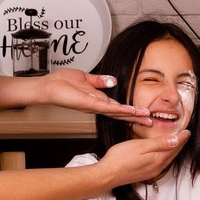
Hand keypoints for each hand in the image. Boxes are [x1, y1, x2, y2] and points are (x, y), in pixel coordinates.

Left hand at [35, 67, 152, 124]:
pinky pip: (108, 107)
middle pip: (121, 113)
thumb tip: (113, 80)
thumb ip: (100, 80)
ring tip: (146, 117)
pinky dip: (120, 109)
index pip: (118, 107)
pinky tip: (130, 111)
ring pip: (117, 112)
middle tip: (151, 121)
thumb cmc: (62, 83)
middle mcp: (98, 105)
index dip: (131, 111)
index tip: (144, 113)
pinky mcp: (90, 104)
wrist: (48, 87)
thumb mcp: (85, 78)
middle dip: (136, 117)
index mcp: (98, 99)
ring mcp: (94, 106)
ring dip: (132, 115)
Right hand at [100, 131, 189, 185]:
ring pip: (167, 159)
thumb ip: (159, 144)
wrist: (107, 175)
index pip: (174, 147)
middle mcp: (157, 167)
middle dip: (180, 144)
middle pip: (172, 154)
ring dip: (173, 151)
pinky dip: (165, 156)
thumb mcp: (140, 146)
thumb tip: (176, 141)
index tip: (187, 131)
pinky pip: (161, 164)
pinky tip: (163, 154)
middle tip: (185, 136)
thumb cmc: (120, 158)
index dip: (181, 138)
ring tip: (177, 143)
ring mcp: (151, 172)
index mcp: (157, 159)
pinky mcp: (145, 174)